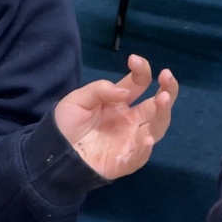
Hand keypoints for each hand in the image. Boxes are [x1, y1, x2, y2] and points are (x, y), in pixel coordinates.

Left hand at [54, 54, 177, 180]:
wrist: (53, 151)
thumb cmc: (67, 124)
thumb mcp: (78, 99)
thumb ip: (100, 90)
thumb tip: (125, 91)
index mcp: (120, 102)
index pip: (139, 83)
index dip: (141, 70)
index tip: (134, 60)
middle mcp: (131, 120)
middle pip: (156, 105)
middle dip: (167, 90)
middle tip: (168, 76)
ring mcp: (130, 140)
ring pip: (156, 128)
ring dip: (163, 114)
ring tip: (163, 99)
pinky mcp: (124, 161)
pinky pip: (139, 157)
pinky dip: (144, 150)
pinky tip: (146, 139)